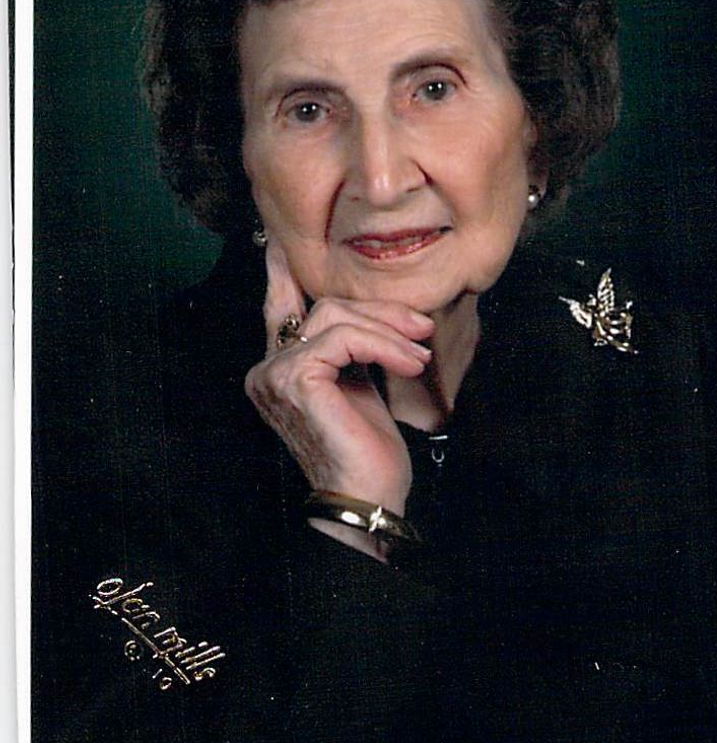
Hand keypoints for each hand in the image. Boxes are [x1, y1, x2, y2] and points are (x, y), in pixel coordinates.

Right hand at [244, 238, 433, 555]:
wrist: (368, 498)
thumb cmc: (367, 450)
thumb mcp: (359, 385)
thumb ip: (349, 348)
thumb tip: (367, 310)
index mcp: (279, 370)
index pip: (280, 309)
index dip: (282, 273)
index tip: (281, 243)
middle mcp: (267, 369)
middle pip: (323, 306)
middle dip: (379, 310)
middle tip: (420, 326)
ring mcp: (276, 374)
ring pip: (335, 316)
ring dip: (389, 329)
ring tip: (422, 351)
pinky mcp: (296, 379)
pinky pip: (345, 338)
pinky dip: (384, 345)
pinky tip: (412, 363)